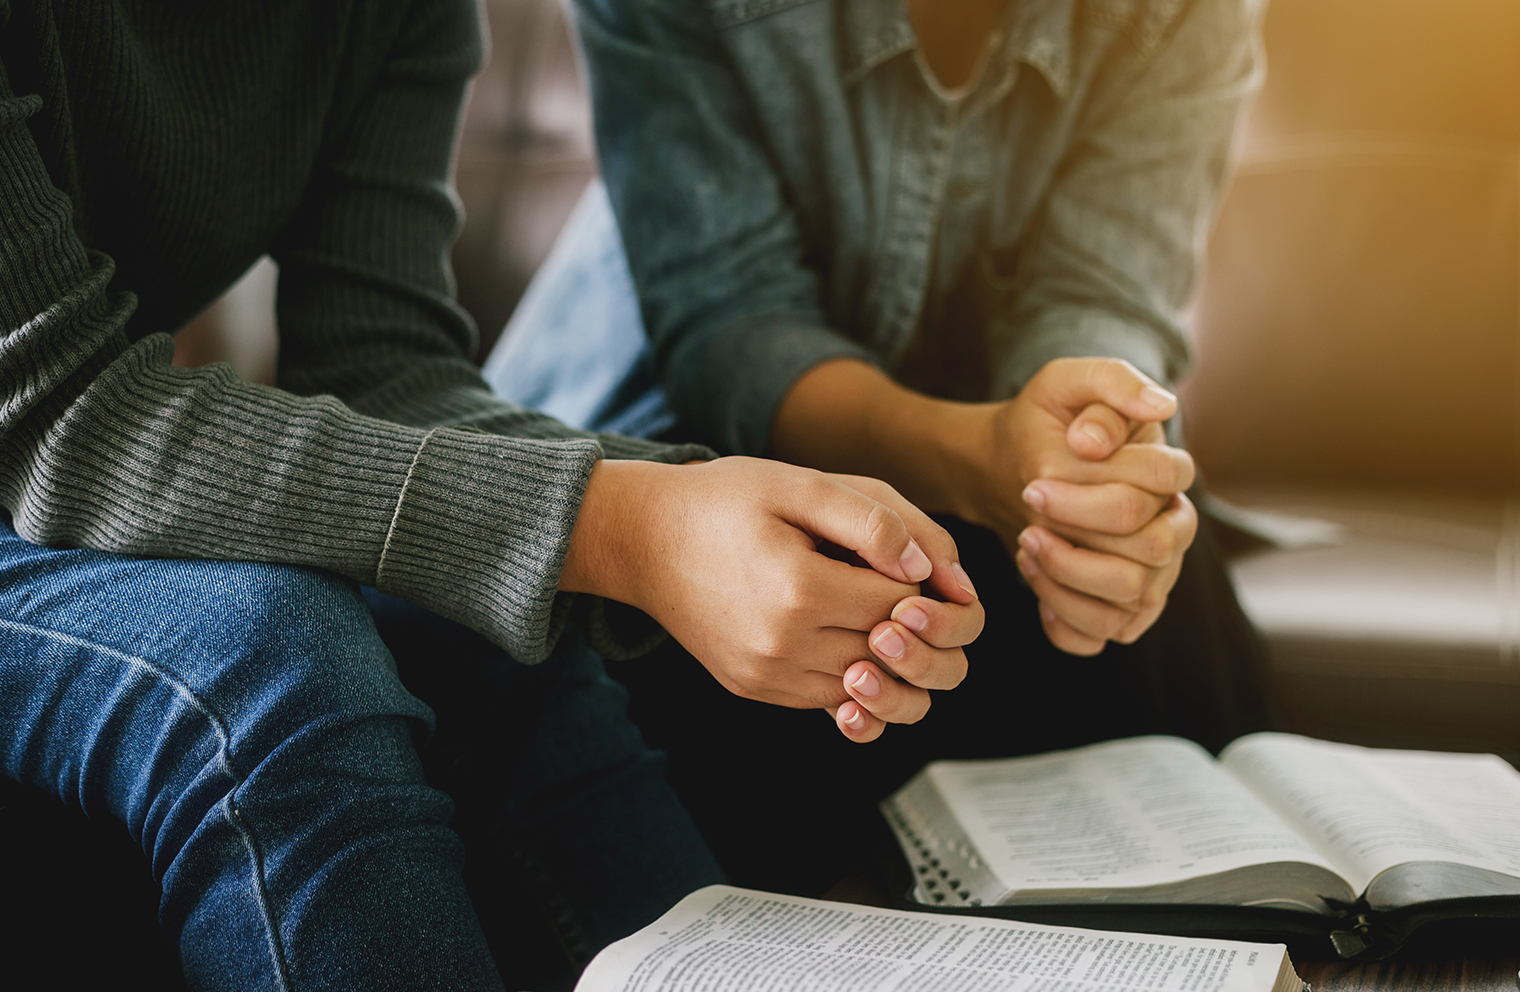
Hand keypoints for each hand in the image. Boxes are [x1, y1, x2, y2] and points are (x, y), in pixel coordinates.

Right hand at [560, 458, 981, 740]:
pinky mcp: (752, 687)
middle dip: (910, 621)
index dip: (921, 583)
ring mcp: (764, 674)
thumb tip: (925, 568)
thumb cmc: (722, 501)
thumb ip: (871, 520)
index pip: (902, 605)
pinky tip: (839, 630)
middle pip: (889, 652)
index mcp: (801, 590)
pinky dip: (848, 672)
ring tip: (870, 607)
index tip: (911, 558)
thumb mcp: (798, 484)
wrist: (641, 539)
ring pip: (864, 686)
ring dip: (882, 652)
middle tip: (897, 583)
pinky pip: (824, 699)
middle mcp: (782, 645)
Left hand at [766, 356, 1190, 657]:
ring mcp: (1152, 576)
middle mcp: (1172, 529)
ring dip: (1067, 576)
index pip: (1161, 483)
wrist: (1007, 468)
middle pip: (1151, 549)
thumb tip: (1159, 407)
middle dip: (1078, 533)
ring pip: (1131, 599)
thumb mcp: (1064, 383)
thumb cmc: (1044, 426)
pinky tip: (1034, 581)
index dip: (1092, 489)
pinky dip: (1062, 617)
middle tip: (1027, 512)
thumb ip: (1111, 382)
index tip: (1034, 483)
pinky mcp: (1119, 611)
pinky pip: (1101, 635)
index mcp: (1168, 473)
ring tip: (1026, 545)